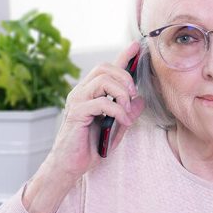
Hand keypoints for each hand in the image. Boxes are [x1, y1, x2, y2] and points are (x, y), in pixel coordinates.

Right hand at [22, 42, 144, 212]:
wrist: (71, 166)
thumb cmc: (91, 147)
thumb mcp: (116, 128)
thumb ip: (127, 113)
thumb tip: (141, 99)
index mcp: (91, 93)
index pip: (107, 69)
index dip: (122, 56)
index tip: (136, 47)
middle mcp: (82, 92)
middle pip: (105, 68)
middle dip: (125, 78)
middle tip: (133, 96)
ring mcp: (77, 101)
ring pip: (103, 80)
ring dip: (122, 94)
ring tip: (127, 111)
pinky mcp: (77, 113)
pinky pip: (102, 102)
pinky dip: (118, 111)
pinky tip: (123, 122)